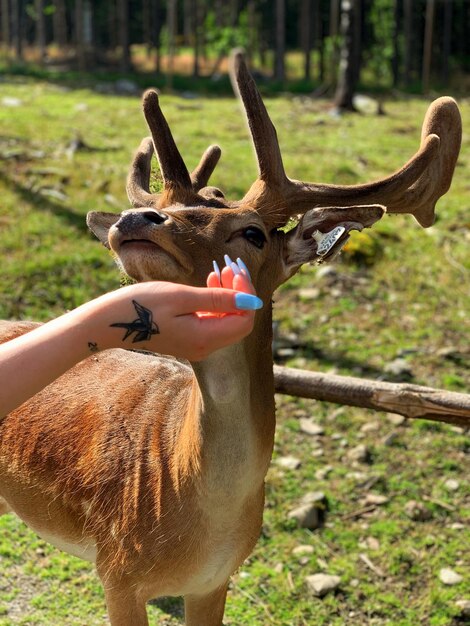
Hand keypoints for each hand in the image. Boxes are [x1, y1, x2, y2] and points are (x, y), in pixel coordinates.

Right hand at [100, 256, 260, 360]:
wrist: (109, 323)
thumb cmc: (142, 305)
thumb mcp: (181, 296)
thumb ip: (218, 300)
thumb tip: (253, 302)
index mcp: (206, 338)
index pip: (245, 319)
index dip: (246, 294)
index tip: (236, 269)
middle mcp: (205, 347)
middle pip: (238, 321)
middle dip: (239, 292)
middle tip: (230, 264)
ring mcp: (197, 345)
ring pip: (226, 320)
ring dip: (228, 295)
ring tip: (220, 269)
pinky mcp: (189, 340)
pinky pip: (212, 322)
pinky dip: (215, 302)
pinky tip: (210, 282)